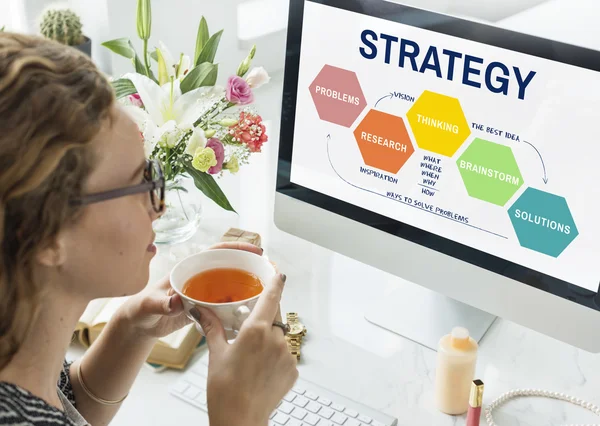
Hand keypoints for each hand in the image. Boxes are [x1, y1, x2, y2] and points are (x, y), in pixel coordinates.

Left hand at [118, 242, 263, 338]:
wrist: (139, 326)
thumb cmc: (141, 310)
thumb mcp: (150, 305)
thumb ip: (162, 303)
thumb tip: (176, 300)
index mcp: (189, 268)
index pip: (216, 252)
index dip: (237, 248)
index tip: (255, 250)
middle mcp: (199, 277)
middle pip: (229, 266)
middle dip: (249, 265)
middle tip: (269, 271)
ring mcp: (204, 292)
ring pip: (230, 285)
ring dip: (247, 286)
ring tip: (266, 290)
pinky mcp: (205, 308)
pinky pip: (226, 303)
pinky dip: (239, 305)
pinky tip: (250, 311)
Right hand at [191, 273, 297, 425]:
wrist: (240, 420)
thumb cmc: (225, 390)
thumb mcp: (216, 354)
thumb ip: (212, 327)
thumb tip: (200, 310)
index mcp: (256, 330)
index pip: (271, 297)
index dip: (276, 283)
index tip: (279, 273)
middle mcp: (275, 340)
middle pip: (276, 316)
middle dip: (266, 316)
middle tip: (251, 327)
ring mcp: (287, 355)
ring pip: (280, 336)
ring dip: (269, 339)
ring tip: (252, 356)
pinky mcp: (293, 370)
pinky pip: (285, 354)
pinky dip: (275, 356)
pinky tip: (260, 369)